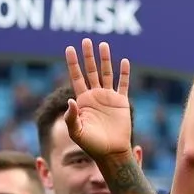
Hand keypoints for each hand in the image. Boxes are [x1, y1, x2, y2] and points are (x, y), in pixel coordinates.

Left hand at [64, 39, 132, 159]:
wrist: (111, 152)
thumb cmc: (92, 145)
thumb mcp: (76, 132)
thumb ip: (71, 117)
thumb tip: (70, 100)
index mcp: (83, 101)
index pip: (76, 77)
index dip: (73, 63)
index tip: (70, 49)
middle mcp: (95, 96)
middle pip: (91, 71)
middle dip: (88, 56)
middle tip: (86, 40)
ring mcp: (109, 98)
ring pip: (106, 74)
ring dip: (105, 60)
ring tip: (104, 45)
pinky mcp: (121, 102)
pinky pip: (123, 84)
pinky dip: (124, 73)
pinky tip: (124, 61)